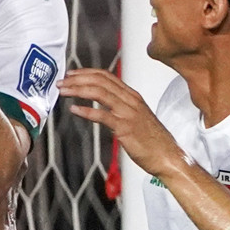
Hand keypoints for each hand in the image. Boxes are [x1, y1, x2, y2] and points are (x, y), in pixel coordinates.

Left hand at [57, 69, 186, 177]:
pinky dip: (86, 110)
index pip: (106, 75)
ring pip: (99, 92)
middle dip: (77, 79)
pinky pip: (102, 115)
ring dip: (78, 90)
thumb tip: (103, 102)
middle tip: (61, 82)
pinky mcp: (125, 127)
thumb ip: (121, 106)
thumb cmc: (153, 140)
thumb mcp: (137, 116)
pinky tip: (74, 110)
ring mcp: (128, 112)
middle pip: (100, 80)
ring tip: (63, 91)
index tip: (71, 74)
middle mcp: (130, 100)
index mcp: (132, 95)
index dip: (85, 72)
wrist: (168, 156)